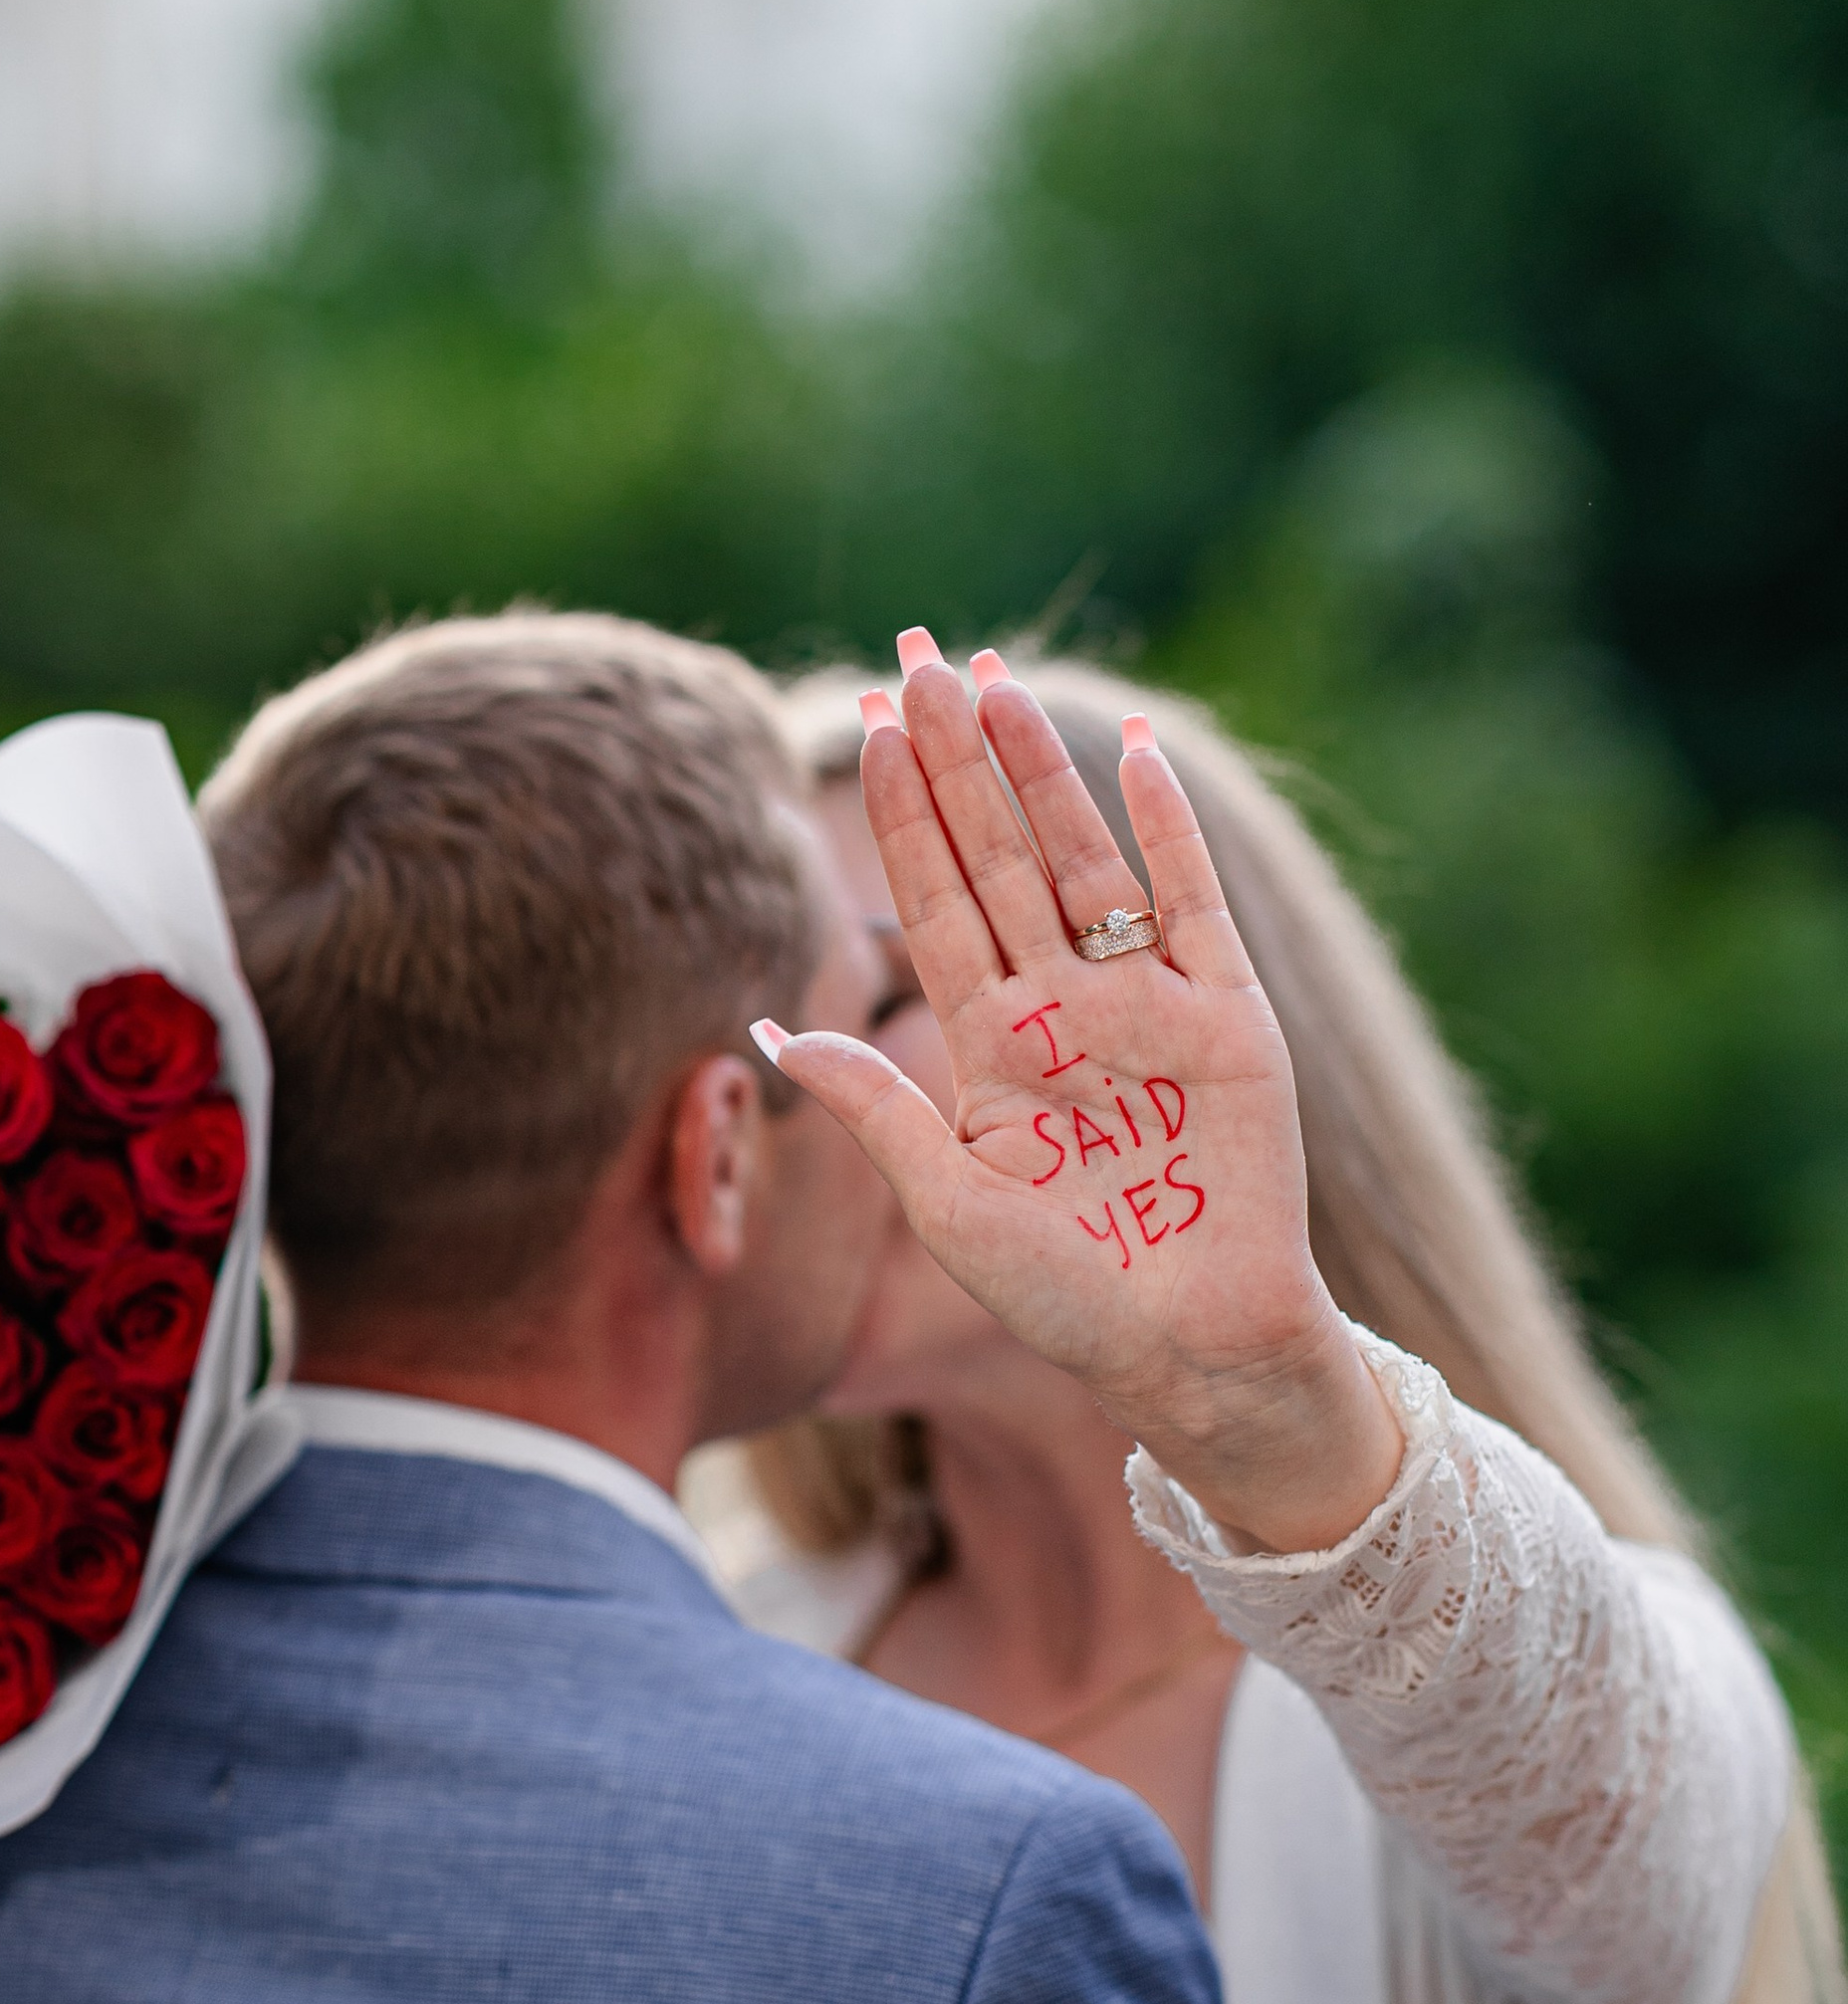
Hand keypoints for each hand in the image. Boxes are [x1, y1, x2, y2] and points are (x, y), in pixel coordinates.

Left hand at [759, 638, 1403, 1554]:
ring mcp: (1143, 1005)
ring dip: (1038, 771)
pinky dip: (1166, 831)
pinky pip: (1191, 904)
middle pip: (996, 856)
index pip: (932, 902)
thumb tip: (777, 1030)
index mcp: (986, 1047)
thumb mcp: (949, 1208)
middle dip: (955, 757)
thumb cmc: (1064, 1299)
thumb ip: (877, 1110)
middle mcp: (1060, 1008)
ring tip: (993, 679)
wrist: (1189, 1351)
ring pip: (1080, 859)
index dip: (901, 814)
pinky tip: (1133, 753)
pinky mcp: (1226, 1019)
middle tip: (917, 651)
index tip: (868, 719)